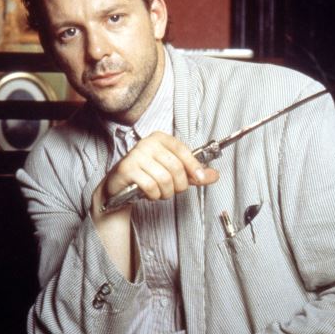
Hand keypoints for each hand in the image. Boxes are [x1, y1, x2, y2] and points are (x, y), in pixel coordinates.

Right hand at [100, 131, 218, 206]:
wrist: (119, 185)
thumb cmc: (148, 175)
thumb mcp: (173, 172)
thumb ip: (193, 173)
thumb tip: (214, 175)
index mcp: (161, 138)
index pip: (183, 150)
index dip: (194, 166)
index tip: (199, 178)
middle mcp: (148, 143)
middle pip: (175, 167)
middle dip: (179, 185)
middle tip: (174, 190)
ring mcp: (136, 155)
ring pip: (164, 179)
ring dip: (166, 192)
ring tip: (161, 192)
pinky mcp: (127, 169)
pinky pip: (150, 186)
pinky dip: (154, 195)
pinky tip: (151, 194)